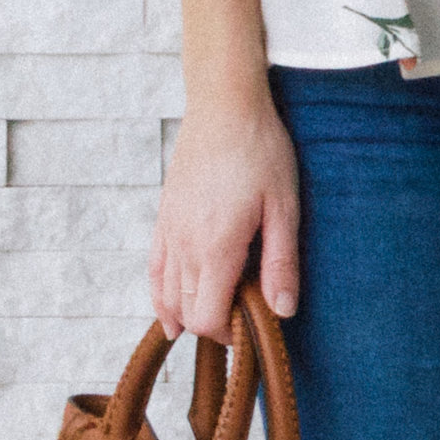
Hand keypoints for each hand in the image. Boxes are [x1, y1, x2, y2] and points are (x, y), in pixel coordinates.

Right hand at [150, 90, 301, 339]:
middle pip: (186, 311)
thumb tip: (282, 311)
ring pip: (166, 294)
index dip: (228, 334)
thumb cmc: (260, 151)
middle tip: (244, 316)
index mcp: (214, 247)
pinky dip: (162, 295)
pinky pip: (154, 269)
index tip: (252, 326)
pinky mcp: (163, 217)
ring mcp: (168, 231)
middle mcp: (183, 244)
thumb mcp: (284, 207)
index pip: (206, 318)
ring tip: (215, 318)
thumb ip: (281, 263)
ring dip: (187, 313)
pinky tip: (171, 310)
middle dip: (213, 324)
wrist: (224, 105)